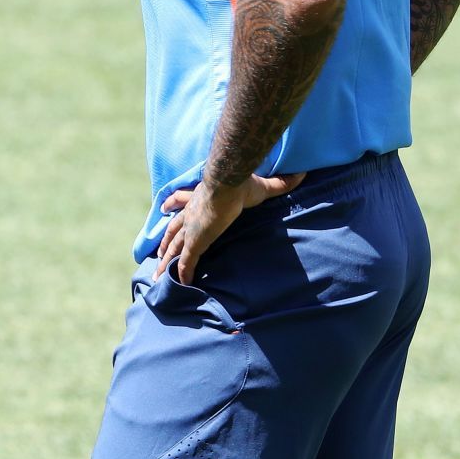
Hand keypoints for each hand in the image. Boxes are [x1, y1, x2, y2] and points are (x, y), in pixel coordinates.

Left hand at [153, 172, 306, 284]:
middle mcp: (191, 214)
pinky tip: (180, 284)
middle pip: (172, 230)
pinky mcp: (195, 242)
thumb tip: (300, 174)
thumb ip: (280, 182)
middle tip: (158, 252)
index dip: (175, 206)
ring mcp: (191, 229)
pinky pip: (186, 262)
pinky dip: (182, 273)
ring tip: (159, 274)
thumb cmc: (241, 183)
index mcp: (201, 198)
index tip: (166, 208)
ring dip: (167, 261)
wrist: (228, 184)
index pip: (183, 202)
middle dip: (166, 242)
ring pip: (174, 248)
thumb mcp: (262, 185)